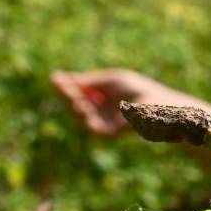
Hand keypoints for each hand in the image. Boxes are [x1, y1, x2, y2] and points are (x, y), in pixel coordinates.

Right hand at [49, 68, 174, 136]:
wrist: (156, 104)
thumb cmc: (137, 89)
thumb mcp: (110, 80)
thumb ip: (89, 82)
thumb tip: (65, 80)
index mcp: (100, 95)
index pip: (78, 90)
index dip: (66, 84)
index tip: (54, 77)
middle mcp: (99, 109)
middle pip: (76, 103)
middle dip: (67, 94)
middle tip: (60, 85)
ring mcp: (103, 121)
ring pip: (81, 116)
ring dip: (75, 106)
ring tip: (75, 98)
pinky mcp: (110, 133)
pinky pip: (93, 129)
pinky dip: (87, 119)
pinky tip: (83, 109)